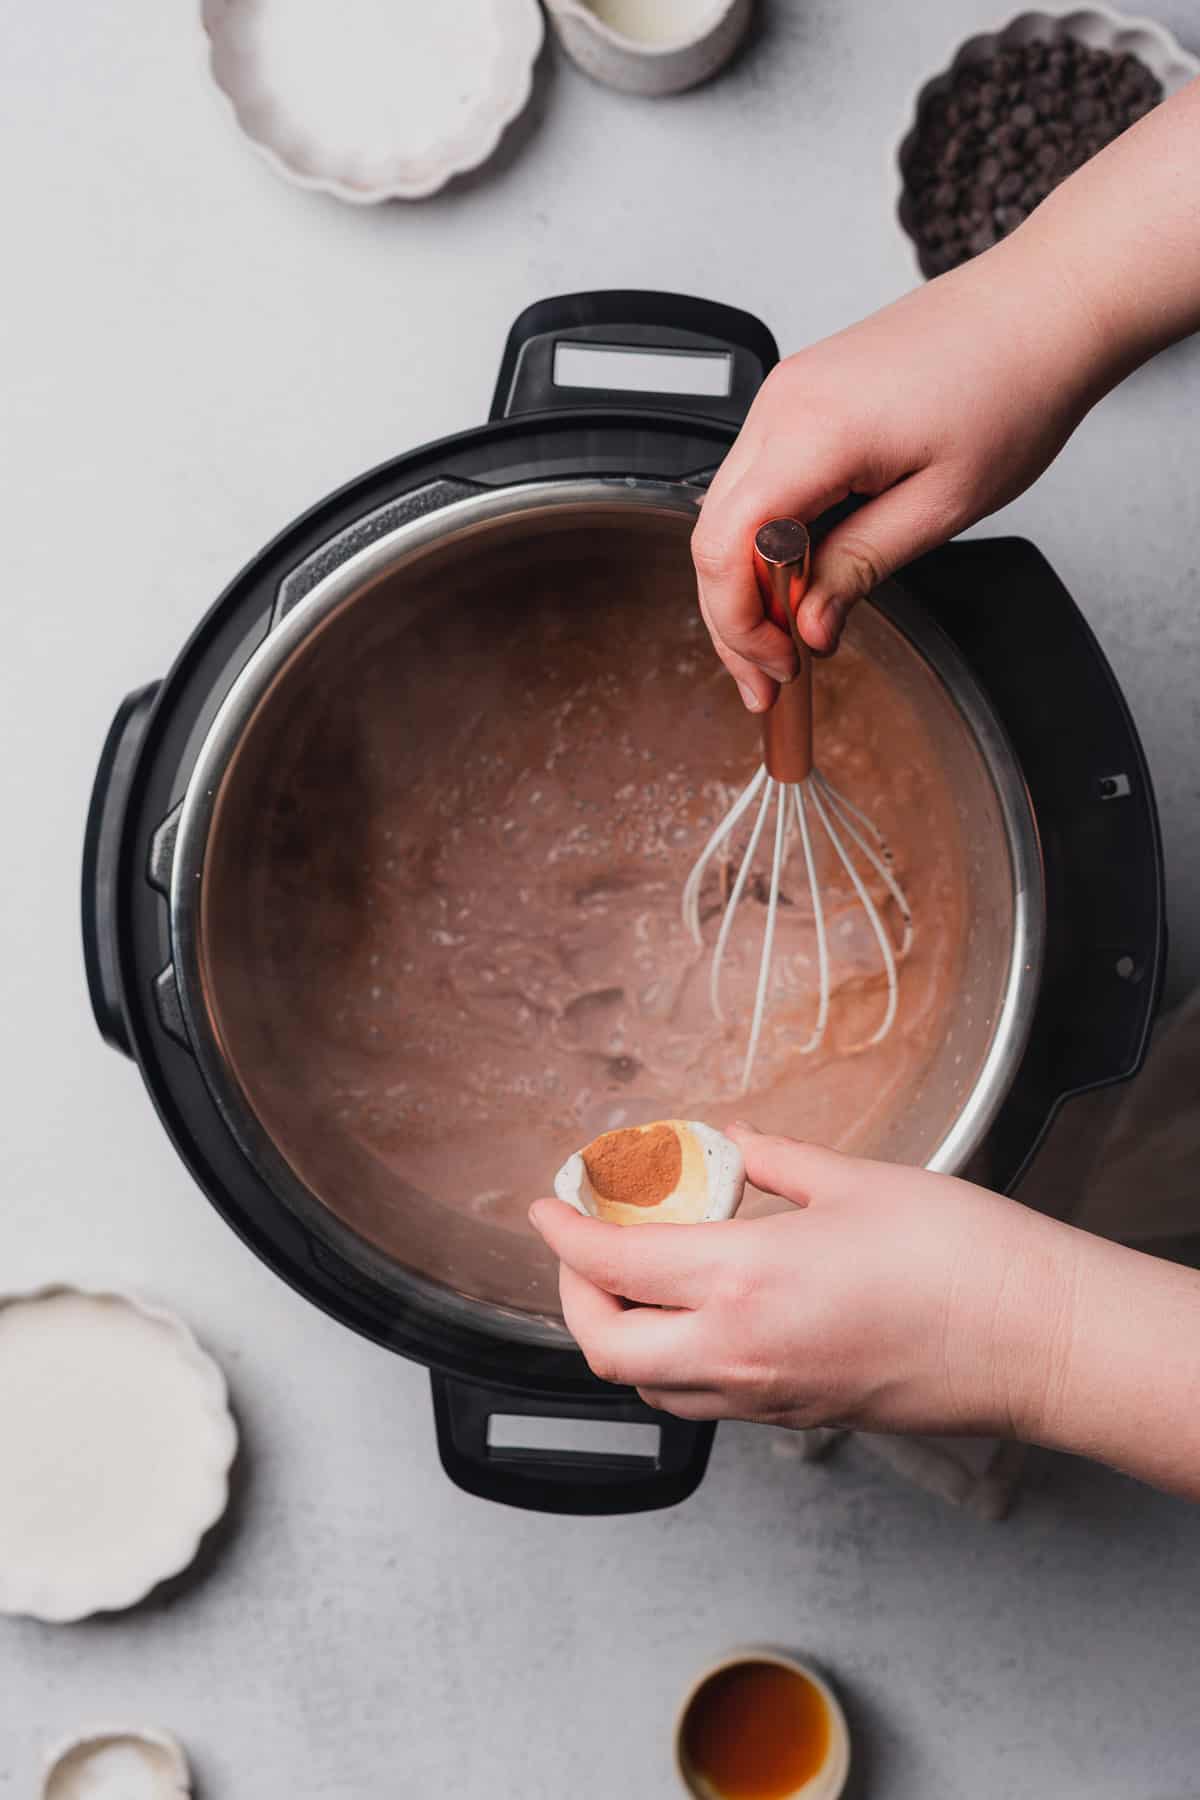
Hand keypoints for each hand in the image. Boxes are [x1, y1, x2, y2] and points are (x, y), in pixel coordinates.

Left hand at [530, 1126, 1076, 1437]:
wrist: (1034, 1341)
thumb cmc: (959, 1256)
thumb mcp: (854, 1180)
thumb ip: (773, 1161)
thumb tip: (728, 1141)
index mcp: (744, 1277)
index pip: (615, 1262)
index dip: (565, 1232)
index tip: (545, 1205)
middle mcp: (740, 1350)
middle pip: (607, 1347)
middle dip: (574, 1296)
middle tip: (583, 1247)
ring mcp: (768, 1395)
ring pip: (651, 1384)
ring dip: (620, 1335)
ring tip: (635, 1279)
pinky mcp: (798, 1415)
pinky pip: (703, 1400)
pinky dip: (672, 1360)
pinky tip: (698, 1313)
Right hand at [692, 236, 1105, 709]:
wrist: (1041, 309)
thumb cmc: (1011, 387)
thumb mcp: (941, 506)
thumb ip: (858, 569)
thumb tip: (807, 628)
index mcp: (812, 431)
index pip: (725, 548)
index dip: (738, 625)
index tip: (777, 670)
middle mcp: (781, 405)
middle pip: (713, 536)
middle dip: (734, 619)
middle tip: (772, 679)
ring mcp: (786, 395)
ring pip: (728, 512)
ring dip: (748, 582)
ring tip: (789, 637)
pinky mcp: (802, 396)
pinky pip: (758, 482)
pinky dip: (767, 540)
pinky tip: (801, 578)